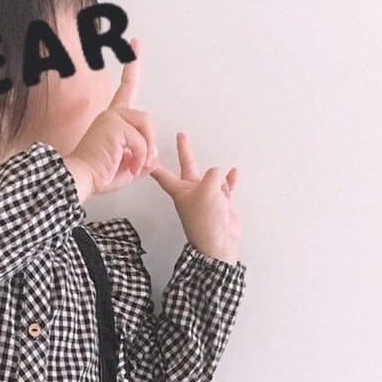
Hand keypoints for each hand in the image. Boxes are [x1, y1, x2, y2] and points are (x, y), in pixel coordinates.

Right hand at [65, 35, 157, 196]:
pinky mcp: (114, 124)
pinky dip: (140, 157)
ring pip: (146, 127)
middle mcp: (111, 114)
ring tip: (134, 167)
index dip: (132, 67)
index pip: (125, 88)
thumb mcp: (128, 167)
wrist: (80, 180)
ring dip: (145, 151)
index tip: (135, 44)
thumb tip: (154, 157)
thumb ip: (143, 157)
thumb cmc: (97, 175)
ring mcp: (112, 117)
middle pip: (145, 119)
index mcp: (111, 120)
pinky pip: (141, 140)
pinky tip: (128, 165)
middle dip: (149, 144)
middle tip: (139, 165)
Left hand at [147, 131, 241, 264]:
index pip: (164, 174)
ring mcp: (207, 198)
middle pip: (188, 167)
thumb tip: (219, 173)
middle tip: (181, 137)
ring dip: (218, 174)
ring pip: (211, 177)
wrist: (218, 244)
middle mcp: (192, 193)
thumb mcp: (207, 189)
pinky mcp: (221, 204)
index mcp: (181, 191)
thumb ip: (212, 174)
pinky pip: (226, 187)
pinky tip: (233, 173)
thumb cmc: (206, 222)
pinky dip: (230, 180)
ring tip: (223, 172)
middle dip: (185, 151)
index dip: (156, 164)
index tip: (148, 154)